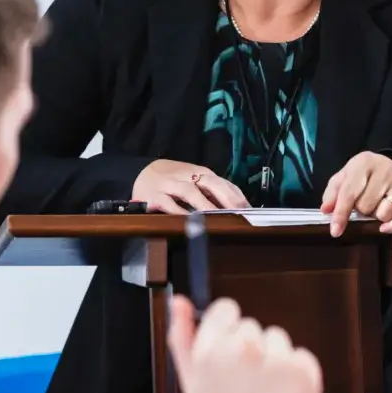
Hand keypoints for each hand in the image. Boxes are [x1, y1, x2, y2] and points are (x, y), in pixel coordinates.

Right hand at [134, 159, 249, 213]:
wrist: (141, 172)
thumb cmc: (175, 180)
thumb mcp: (196, 182)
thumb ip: (215, 193)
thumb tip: (240, 209)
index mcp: (202, 173)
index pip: (224, 183)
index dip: (238, 197)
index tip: (251, 212)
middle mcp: (188, 176)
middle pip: (211, 183)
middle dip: (226, 198)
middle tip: (239, 213)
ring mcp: (171, 185)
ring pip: (190, 192)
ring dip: (204, 204)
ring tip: (217, 216)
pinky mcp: (154, 196)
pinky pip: (168, 204)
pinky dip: (178, 211)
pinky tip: (188, 220)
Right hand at [165, 295, 322, 392]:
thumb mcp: (190, 384)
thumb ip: (182, 337)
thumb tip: (179, 302)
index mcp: (210, 351)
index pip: (227, 310)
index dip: (229, 331)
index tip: (231, 354)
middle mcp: (243, 350)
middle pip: (252, 327)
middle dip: (251, 352)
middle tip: (245, 389)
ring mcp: (276, 360)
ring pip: (278, 340)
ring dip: (275, 362)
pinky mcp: (305, 372)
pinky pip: (302, 357)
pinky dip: (297, 376)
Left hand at [318, 152, 391, 235]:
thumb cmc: (364, 176)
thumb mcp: (345, 178)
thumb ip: (333, 193)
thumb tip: (326, 210)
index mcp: (364, 161)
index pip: (350, 192)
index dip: (341, 213)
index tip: (335, 231)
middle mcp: (386, 168)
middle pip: (366, 205)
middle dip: (362, 210)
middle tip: (364, 204)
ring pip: (384, 213)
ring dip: (377, 216)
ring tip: (378, 206)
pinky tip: (385, 228)